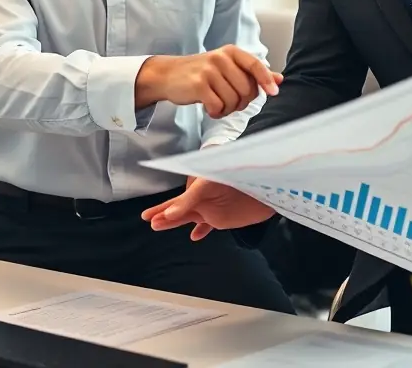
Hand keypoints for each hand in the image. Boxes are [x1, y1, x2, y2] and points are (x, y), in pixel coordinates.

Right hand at [136, 46, 282, 118]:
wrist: (169, 75)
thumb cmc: (202, 73)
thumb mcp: (228, 67)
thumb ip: (253, 73)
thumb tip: (279, 79)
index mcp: (231, 52)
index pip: (255, 65)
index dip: (266, 80)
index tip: (274, 93)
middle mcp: (220, 58)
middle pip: (246, 89)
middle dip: (241, 102)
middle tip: (229, 101)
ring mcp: (209, 71)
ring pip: (233, 100)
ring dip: (227, 109)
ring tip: (217, 103)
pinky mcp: (198, 85)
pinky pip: (218, 107)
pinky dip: (216, 112)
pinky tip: (209, 108)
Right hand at [141, 178, 275, 240]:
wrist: (263, 185)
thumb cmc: (235, 174)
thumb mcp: (207, 184)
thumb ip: (189, 201)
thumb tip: (169, 215)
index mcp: (197, 184)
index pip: (178, 198)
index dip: (163, 208)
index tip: (148, 216)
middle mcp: (202, 196)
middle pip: (178, 207)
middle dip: (163, 214)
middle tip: (148, 220)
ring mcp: (211, 207)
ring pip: (188, 217)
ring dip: (174, 222)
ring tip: (158, 227)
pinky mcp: (222, 217)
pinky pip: (207, 225)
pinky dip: (201, 230)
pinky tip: (193, 237)